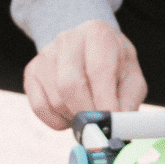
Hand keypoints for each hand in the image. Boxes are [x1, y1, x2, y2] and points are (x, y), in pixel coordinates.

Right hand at [24, 20, 147, 128]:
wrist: (90, 50)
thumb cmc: (115, 67)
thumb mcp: (132, 78)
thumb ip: (129, 101)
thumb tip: (117, 125)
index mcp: (98, 35)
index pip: (98, 72)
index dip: (104, 104)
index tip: (110, 125)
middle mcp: (68, 39)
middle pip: (70, 86)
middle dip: (86, 115)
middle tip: (98, 128)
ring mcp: (46, 55)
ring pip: (56, 100)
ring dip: (73, 118)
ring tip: (86, 112)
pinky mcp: (32, 72)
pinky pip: (39, 107)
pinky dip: (56, 121)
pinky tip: (70, 114)